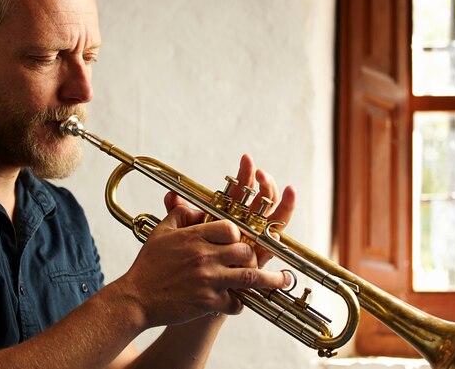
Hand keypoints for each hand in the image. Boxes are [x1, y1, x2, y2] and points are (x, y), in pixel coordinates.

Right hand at [115, 204, 289, 327]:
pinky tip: (238, 303)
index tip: (238, 240)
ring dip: (270, 280)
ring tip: (283, 280)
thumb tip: (194, 204)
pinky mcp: (208, 302)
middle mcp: (205, 256)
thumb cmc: (148, 265)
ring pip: (250, 276)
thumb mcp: (161, 232)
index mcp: (195, 236)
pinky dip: (239, 304)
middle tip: (255, 261)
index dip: (239, 234)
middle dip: (252, 256)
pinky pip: (235, 302)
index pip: (231, 228)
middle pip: (245, 250)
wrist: (136, 298)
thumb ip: (179, 214)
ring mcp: (208, 280)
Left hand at [166, 153, 295, 267]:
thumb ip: (178, 215)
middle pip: (261, 200)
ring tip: (283, 187)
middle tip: (260, 172)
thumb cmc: (186, 265)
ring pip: (273, 217)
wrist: (187, 295)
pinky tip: (283, 214)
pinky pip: (273, 242)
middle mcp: (244, 228)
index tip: (246, 158)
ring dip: (280, 201)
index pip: (240, 192)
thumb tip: (171, 194)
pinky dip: (281, 226)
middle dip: (264, 184)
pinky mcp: (258, 258)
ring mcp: (253, 242)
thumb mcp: (181, 237)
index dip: (244, 175)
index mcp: (227, 218)